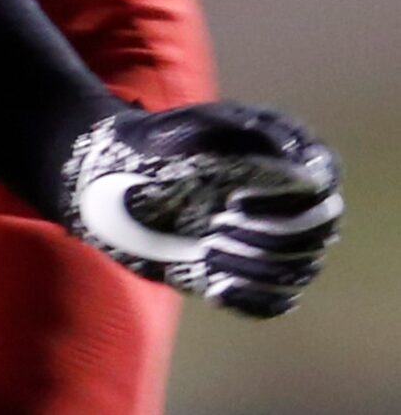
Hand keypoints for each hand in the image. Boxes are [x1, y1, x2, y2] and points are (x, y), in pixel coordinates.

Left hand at [64, 103, 342, 317]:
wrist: (105, 177)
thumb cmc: (151, 143)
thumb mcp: (193, 125)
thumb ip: (244, 131)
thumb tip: (299, 164)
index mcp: (278, 158)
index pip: (321, 184)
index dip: (292, 198)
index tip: (237, 200)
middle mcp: (280, 201)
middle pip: (315, 232)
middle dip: (272, 234)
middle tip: (219, 224)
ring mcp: (262, 238)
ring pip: (297, 269)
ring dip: (257, 265)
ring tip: (206, 249)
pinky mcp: (242, 272)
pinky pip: (274, 301)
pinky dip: (252, 299)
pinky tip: (213, 286)